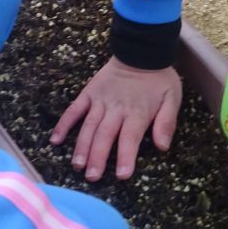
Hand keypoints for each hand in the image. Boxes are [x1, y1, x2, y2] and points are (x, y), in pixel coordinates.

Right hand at [51, 57, 180, 180]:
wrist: (140, 51)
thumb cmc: (158, 79)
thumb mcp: (172, 98)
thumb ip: (167, 122)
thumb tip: (163, 146)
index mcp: (138, 112)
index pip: (130, 137)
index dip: (126, 156)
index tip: (122, 175)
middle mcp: (116, 108)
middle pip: (105, 135)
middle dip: (98, 157)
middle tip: (92, 177)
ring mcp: (100, 101)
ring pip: (89, 126)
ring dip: (82, 146)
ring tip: (77, 165)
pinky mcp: (88, 93)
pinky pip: (74, 110)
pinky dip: (64, 124)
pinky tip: (55, 140)